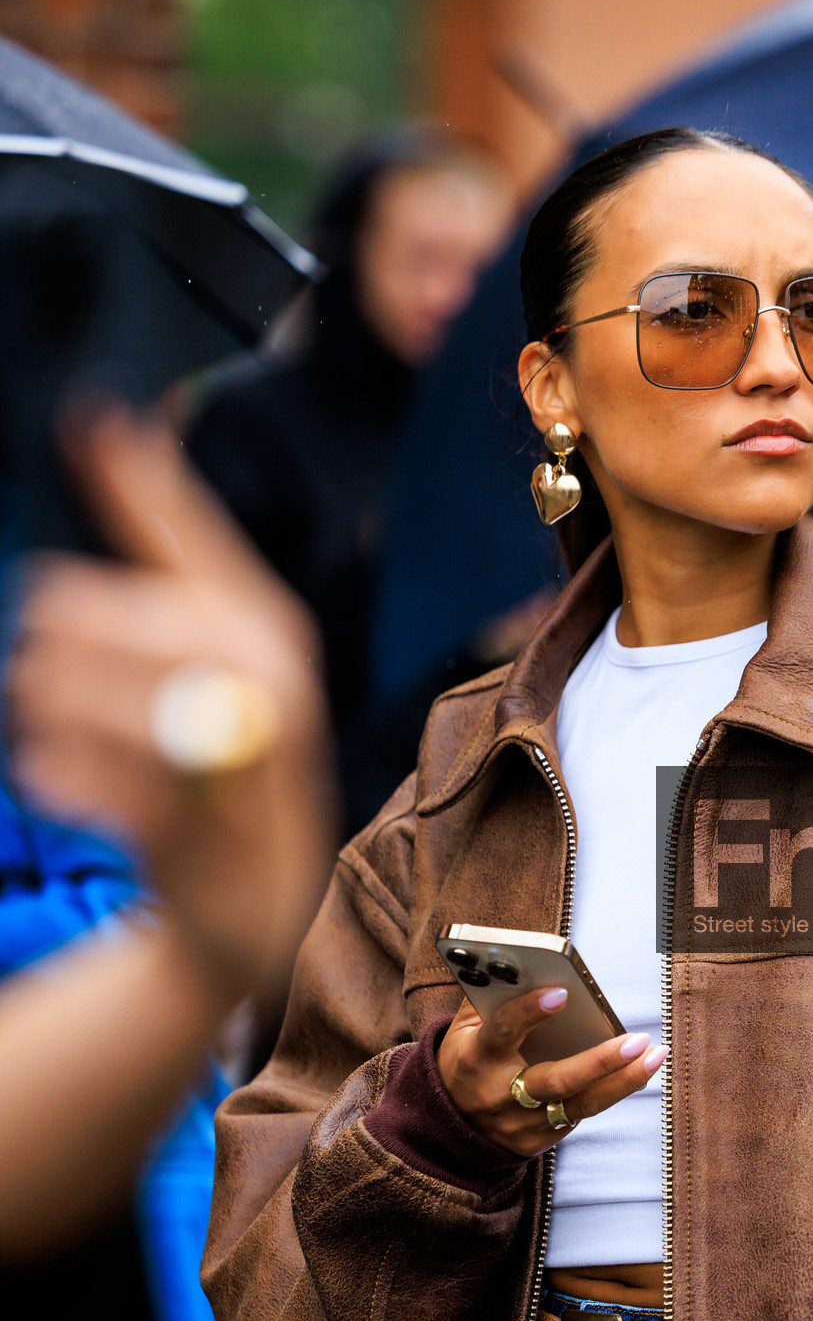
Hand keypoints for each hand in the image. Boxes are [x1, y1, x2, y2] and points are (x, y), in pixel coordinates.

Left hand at [6, 405, 334, 1003]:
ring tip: (31, 713)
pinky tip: (43, 769)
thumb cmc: (213, 758)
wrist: (248, 901)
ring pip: (135, 707)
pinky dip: (67, 774)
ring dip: (59, 706)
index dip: (146, 485)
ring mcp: (253, 762)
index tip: (94, 419)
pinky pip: (125, 789)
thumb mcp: (206, 647)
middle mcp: (273, 685)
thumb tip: (109, 420)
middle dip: (78, 637)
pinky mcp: (216, 835)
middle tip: (31, 654)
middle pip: (158, 628)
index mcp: (264, 625)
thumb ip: (162, 536)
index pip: (198, 541)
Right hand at [437, 984, 666, 1157]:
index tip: (561, 992)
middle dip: (598, 1061)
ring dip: (623, 1081)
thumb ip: (490, 996)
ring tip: (655, 1053)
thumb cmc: (467, 1059)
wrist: (450, 1126)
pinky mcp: (541, 1141)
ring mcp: (522, 1124)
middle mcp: (499, 1096)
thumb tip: (525, 963)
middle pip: (554, 1081)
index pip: (502, 1033)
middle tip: (637, 1039)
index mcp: (475, 1059)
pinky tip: (639, 1069)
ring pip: (579, 1105)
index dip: (528, 1013)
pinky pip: (583, 1114)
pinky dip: (613, 1090)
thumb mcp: (463, 1029)